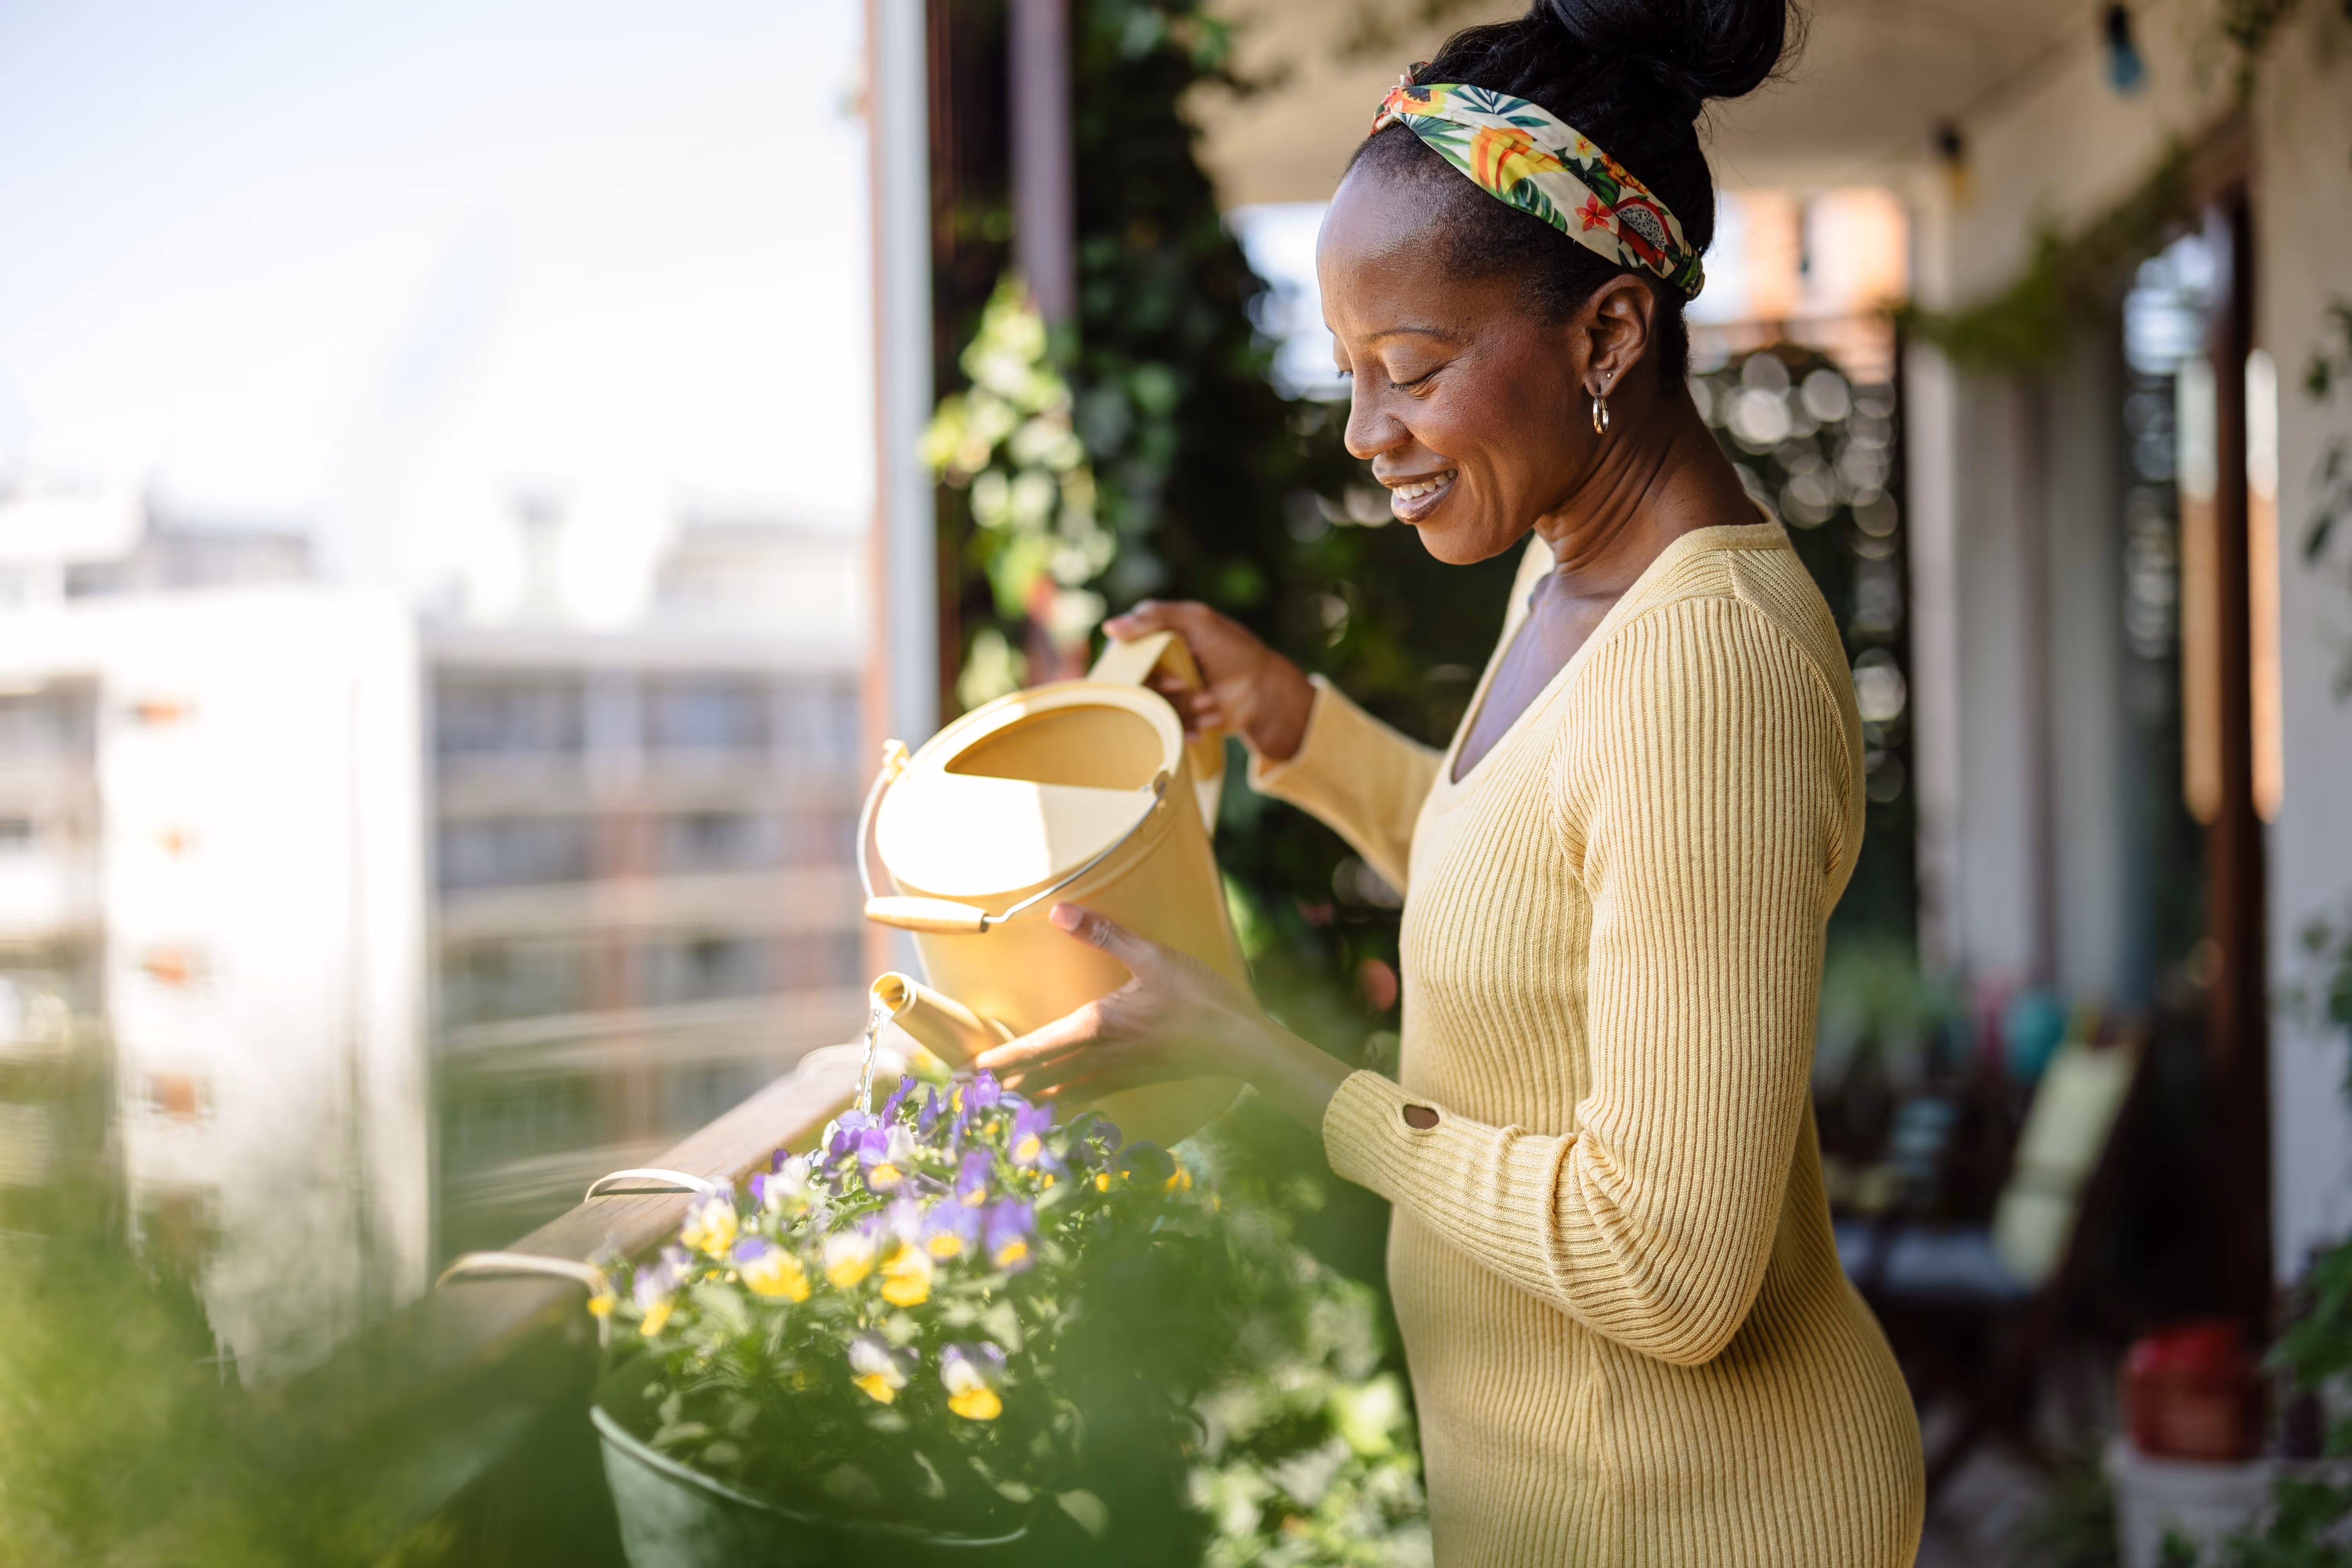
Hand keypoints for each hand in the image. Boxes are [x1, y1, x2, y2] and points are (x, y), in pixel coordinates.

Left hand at [972, 904, 1354, 1131]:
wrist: (1240, 1044)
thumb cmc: (1199, 999)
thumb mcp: (1153, 957)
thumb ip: (1105, 933)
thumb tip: (1060, 910)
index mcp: (1098, 1027)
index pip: (1039, 1047)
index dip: (1003, 1058)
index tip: (971, 1069)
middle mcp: (1102, 1057)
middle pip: (1041, 1078)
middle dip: (1003, 1086)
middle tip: (967, 1094)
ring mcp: (1120, 1074)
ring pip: (1062, 1093)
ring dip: (1029, 1098)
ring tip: (1001, 1104)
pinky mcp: (1137, 1079)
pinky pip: (1088, 1096)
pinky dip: (1064, 1103)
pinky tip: (1058, 1105)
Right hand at [1103, 601, 1315, 763]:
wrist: (1264, 689)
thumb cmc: (1234, 649)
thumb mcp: (1197, 621)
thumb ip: (1156, 617)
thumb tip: (1109, 627)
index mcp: (1151, 641)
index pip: (1121, 659)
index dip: (1141, 673)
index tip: (1173, 679)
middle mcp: (1153, 669)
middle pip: (1133, 690)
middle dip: (1166, 693)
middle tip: (1188, 687)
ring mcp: (1164, 696)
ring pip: (1149, 713)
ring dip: (1183, 708)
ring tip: (1209, 699)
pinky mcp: (1176, 719)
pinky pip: (1165, 730)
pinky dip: (1188, 727)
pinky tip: (1209, 717)